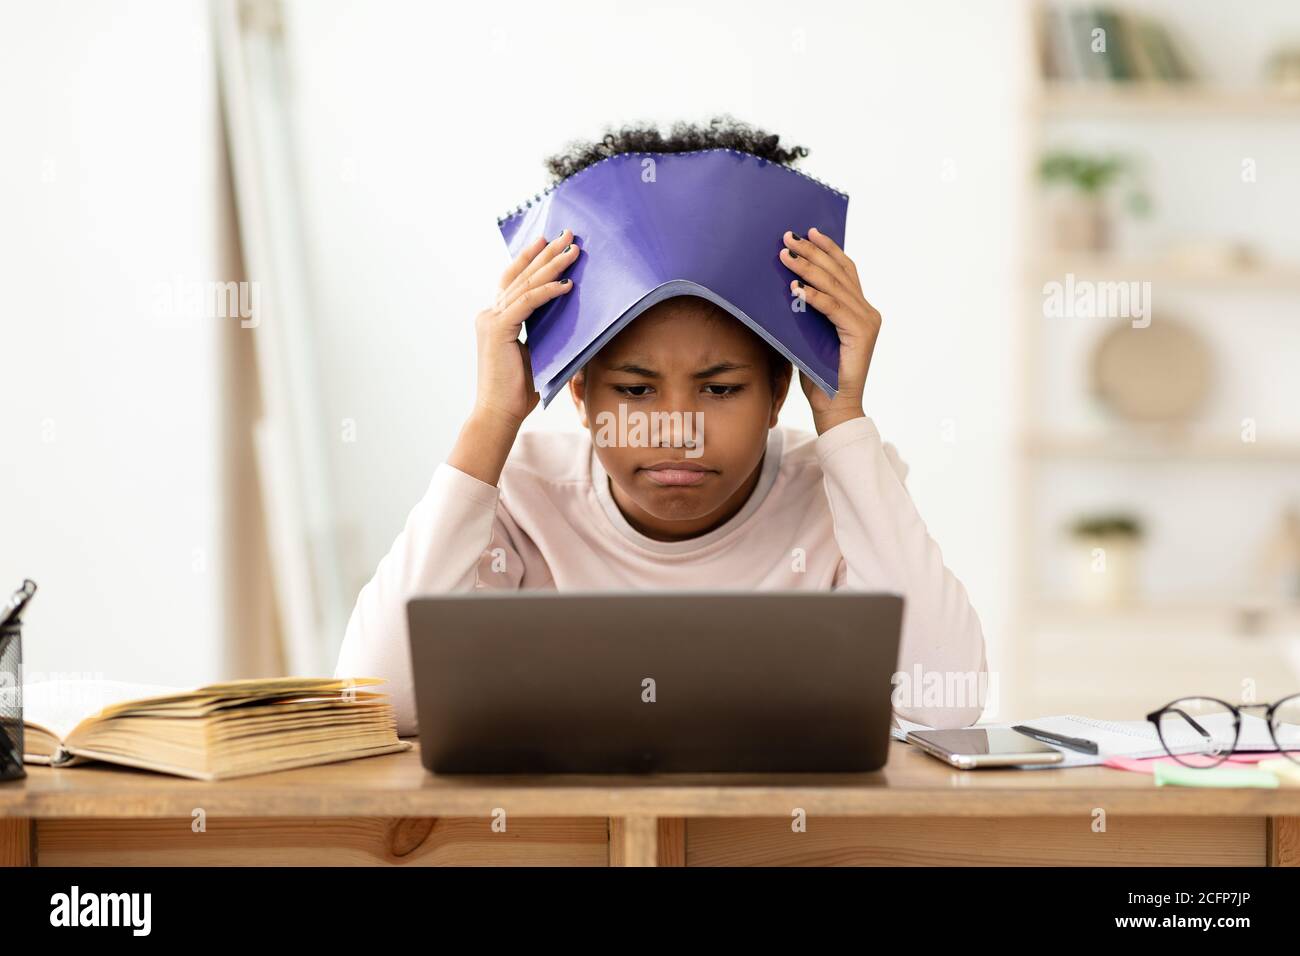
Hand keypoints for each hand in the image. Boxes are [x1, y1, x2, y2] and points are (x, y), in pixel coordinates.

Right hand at [449, 230, 577, 485]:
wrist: (499, 414)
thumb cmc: (518, 393)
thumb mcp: (536, 355)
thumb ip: (544, 335)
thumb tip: (571, 322)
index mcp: (496, 319)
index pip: (514, 281)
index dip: (532, 260)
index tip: (550, 242)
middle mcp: (490, 315)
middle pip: (520, 276)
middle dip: (545, 253)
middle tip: (567, 234)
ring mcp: (491, 320)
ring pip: (525, 285)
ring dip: (551, 266)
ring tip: (572, 251)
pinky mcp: (498, 330)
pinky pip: (527, 303)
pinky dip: (547, 292)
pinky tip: (566, 284)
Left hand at [780, 227, 880, 434]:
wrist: (834, 407)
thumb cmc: (818, 373)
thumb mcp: (810, 334)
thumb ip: (808, 310)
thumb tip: (787, 284)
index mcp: (859, 309)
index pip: (845, 270)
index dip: (827, 249)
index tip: (808, 232)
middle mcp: (867, 311)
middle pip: (839, 272)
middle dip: (813, 252)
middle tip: (789, 237)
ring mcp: (866, 322)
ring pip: (835, 286)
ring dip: (808, 268)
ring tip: (786, 255)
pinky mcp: (860, 334)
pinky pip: (833, 309)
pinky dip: (814, 296)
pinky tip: (796, 287)